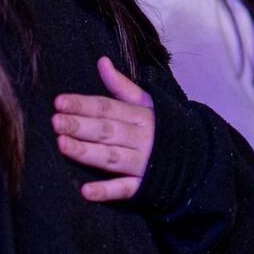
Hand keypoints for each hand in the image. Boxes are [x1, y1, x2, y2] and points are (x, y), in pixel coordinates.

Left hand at [54, 57, 156, 201]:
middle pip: (107, 131)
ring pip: (112, 158)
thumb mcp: (148, 103)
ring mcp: (143, 164)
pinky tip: (86, 192)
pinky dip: (107, 191)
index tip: (59, 102)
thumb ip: (122, 86)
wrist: (198, 158)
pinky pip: (125, 190)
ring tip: (62, 145)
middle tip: (55, 121)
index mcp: (141, 116)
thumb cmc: (164, 128)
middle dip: (81, 126)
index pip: (108, 107)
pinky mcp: (144, 187)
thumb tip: (101, 61)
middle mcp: (141, 139)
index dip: (83, 104)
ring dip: (88, 152)